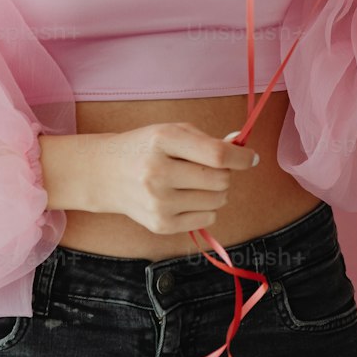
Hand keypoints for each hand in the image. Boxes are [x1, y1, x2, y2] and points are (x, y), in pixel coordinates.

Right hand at [84, 122, 259, 235]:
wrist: (105, 173)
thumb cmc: (146, 147)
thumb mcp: (173, 132)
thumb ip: (208, 141)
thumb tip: (243, 149)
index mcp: (163, 140)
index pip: (215, 155)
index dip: (240, 157)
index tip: (251, 158)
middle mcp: (159, 173)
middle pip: (219, 180)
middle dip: (225, 173)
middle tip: (212, 167)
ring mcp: (158, 203)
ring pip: (217, 202)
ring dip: (216, 191)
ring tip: (196, 182)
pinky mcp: (159, 225)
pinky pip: (206, 220)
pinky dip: (206, 209)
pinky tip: (186, 197)